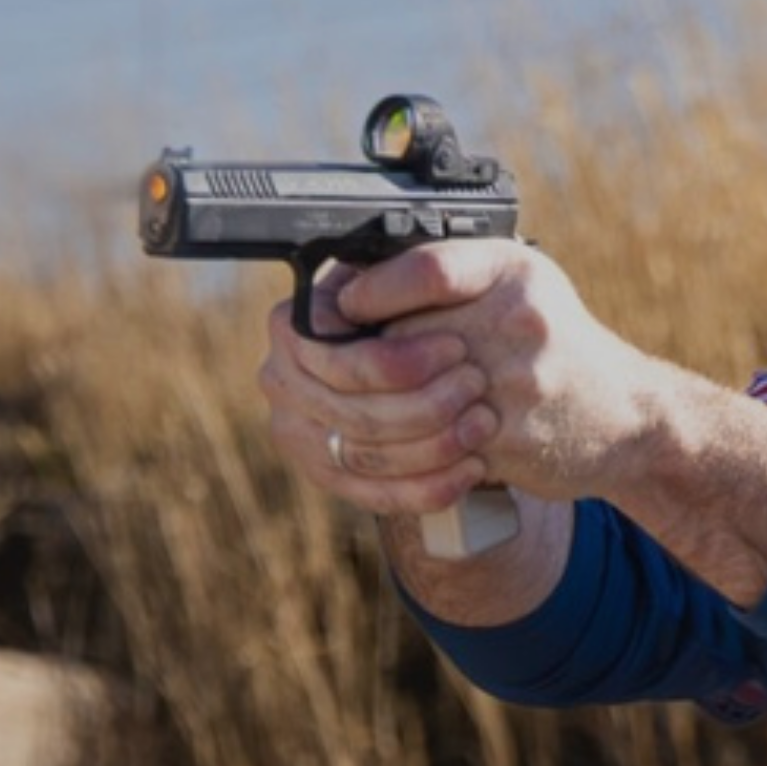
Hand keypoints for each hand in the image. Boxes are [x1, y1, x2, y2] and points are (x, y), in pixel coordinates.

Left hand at [259, 239, 666, 514]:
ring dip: (365, 422)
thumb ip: (444, 275)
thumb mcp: (513, 284)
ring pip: (402, 409)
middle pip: (396, 342)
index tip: (340, 307)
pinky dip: (402, 458)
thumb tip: (347, 282)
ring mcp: (517, 381)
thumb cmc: (552, 344)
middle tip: (323, 375)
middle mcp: (517, 318)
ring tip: (347, 418)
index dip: (367, 292)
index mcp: (511, 269)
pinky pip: (430, 453)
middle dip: (348, 368)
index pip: (423, 268)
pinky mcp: (512, 438)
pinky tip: (393, 449)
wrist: (627, 415)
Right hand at [259, 261, 495, 516]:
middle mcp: (283, 380)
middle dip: (426, 403)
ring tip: (483, 422)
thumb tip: (370, 297)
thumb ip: (410, 271)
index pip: (336, 357)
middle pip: (353, 412)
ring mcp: (300, 433)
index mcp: (294, 323)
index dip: (398, 361)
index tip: (456, 347)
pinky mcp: (327, 474)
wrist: (437, 351)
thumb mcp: (431, 271)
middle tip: (478, 385)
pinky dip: (429, 486)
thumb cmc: (435, 301)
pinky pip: (376, 495)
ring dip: (434, 444)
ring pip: (366, 457)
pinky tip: (472, 468)